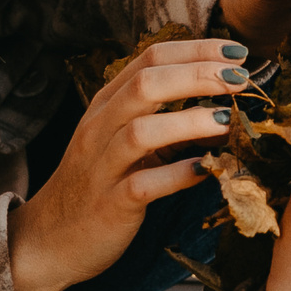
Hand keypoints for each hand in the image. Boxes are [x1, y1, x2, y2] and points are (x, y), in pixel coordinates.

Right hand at [8, 39, 249, 290]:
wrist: (51, 239)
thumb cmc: (97, 184)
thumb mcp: (124, 142)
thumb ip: (164, 119)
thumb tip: (223, 104)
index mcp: (106, 105)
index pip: (150, 59)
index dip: (196, 51)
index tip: (237, 52)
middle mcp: (100, 128)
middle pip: (146, 85)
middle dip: (196, 75)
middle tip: (240, 79)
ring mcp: (102, 167)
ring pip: (141, 132)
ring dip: (188, 121)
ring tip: (228, 119)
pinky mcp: (110, 205)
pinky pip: (143, 184)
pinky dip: (177, 175)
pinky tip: (207, 170)